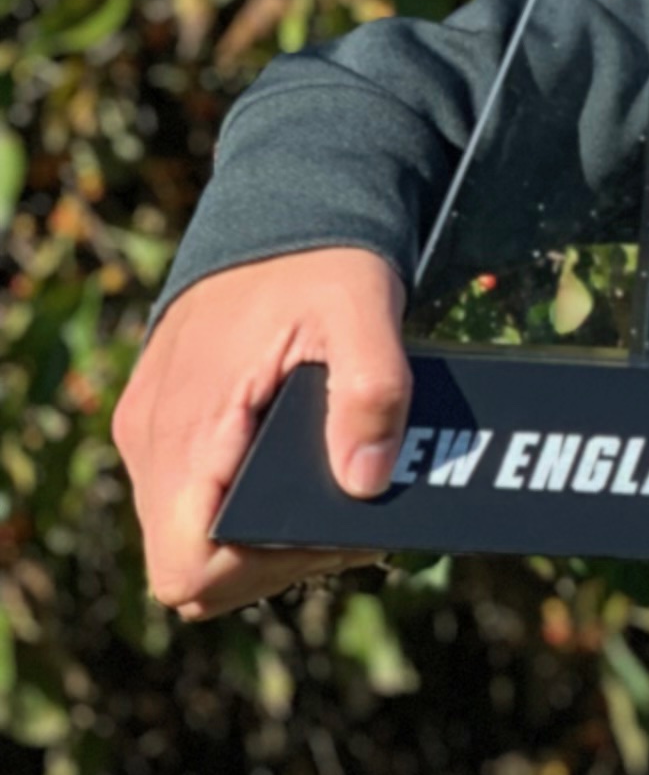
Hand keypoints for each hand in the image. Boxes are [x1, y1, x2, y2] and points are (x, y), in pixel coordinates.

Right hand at [113, 247, 409, 620]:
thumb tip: (363, 483)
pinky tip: (311, 466)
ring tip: (341, 489)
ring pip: (193, 536)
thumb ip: (370, 391)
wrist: (280, 201)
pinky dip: (246, 501)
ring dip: (264, 533)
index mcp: (186, 427)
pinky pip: (193, 496)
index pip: (187, 567)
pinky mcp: (165, 422)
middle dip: (275, 559)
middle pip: (195, 566)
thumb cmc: (320, 256)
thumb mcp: (363, 309)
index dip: (257, 572)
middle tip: (354, 518)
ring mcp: (152, 433)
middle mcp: (152, 441)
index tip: (327, 534)